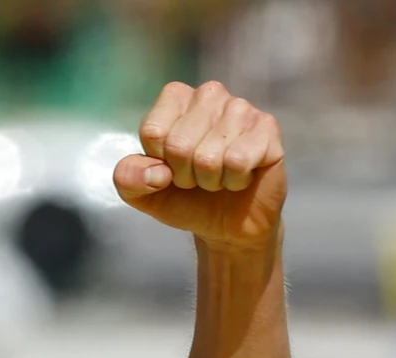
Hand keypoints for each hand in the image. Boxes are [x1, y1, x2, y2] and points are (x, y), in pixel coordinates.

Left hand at [114, 81, 285, 251]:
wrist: (225, 225)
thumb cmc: (184, 198)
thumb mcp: (141, 192)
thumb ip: (128, 177)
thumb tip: (156, 173)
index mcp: (176, 98)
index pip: (152, 132)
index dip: (159, 163)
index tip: (170, 168)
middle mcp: (210, 94)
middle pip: (179, 145)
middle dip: (185, 175)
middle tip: (198, 176)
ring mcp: (242, 108)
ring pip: (209, 156)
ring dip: (210, 179)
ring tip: (219, 175)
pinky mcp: (267, 129)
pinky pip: (238, 161)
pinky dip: (234, 181)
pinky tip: (240, 176)